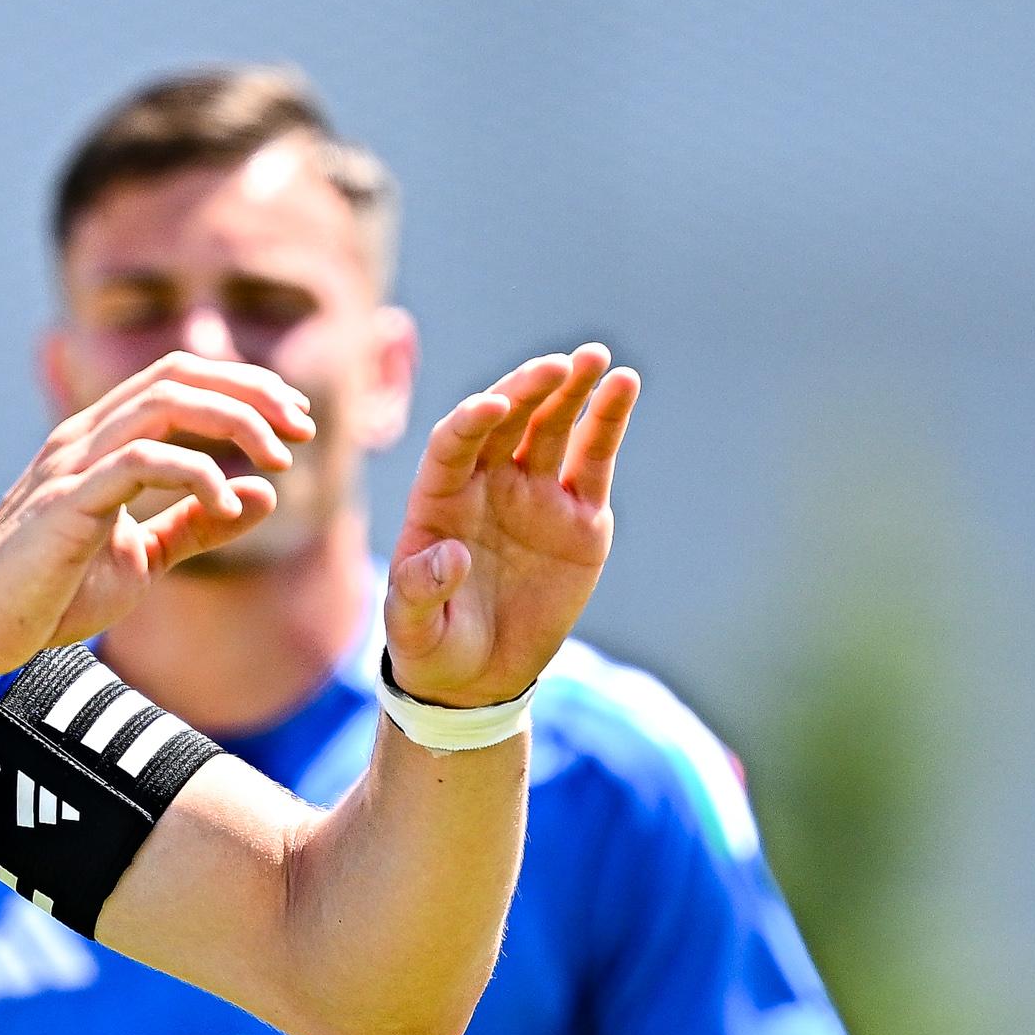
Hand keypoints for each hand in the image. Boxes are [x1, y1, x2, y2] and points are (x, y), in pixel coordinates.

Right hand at [0, 353, 313, 682]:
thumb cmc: (51, 594)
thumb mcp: (143, 558)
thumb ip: (198, 524)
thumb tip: (264, 495)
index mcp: (102, 441)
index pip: (180, 379)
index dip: (244, 387)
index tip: (294, 421)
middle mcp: (85, 436)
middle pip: (179, 375)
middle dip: (251, 392)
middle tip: (302, 429)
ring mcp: (72, 462)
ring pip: (164, 403)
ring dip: (233, 421)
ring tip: (278, 459)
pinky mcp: (66, 501)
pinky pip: (142, 461)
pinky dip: (196, 473)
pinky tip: (225, 503)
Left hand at [385, 347, 637, 709]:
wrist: (479, 675)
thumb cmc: (434, 645)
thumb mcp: (412, 626)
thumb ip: (418, 589)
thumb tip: (447, 555)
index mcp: (440, 499)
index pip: (453, 444)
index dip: (470, 422)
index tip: (493, 407)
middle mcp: (486, 483)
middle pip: (507, 422)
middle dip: (529, 390)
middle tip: (557, 367)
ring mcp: (535, 493)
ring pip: (553, 427)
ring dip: (572, 390)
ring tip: (595, 359)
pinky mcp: (578, 514)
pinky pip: (593, 459)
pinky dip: (608, 422)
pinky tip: (623, 385)